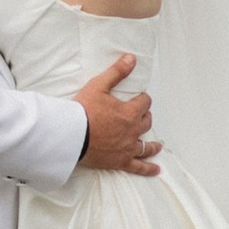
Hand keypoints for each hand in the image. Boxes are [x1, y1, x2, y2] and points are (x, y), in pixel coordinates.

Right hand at [75, 58, 159, 177]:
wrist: (71, 135)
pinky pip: (138, 167)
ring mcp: (127, 148)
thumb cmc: (83, 110)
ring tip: (157, 145)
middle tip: (140, 115)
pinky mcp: (119, 161)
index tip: (138, 98)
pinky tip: (155, 170)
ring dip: (153, 145)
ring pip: (146, 146)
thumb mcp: (99, 86)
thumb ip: (117, 72)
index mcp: (130, 112)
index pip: (144, 103)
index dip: (142, 99)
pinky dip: (148, 169)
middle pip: (146, 122)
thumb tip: (131, 58)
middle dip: (145, 117)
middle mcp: (132, 131)